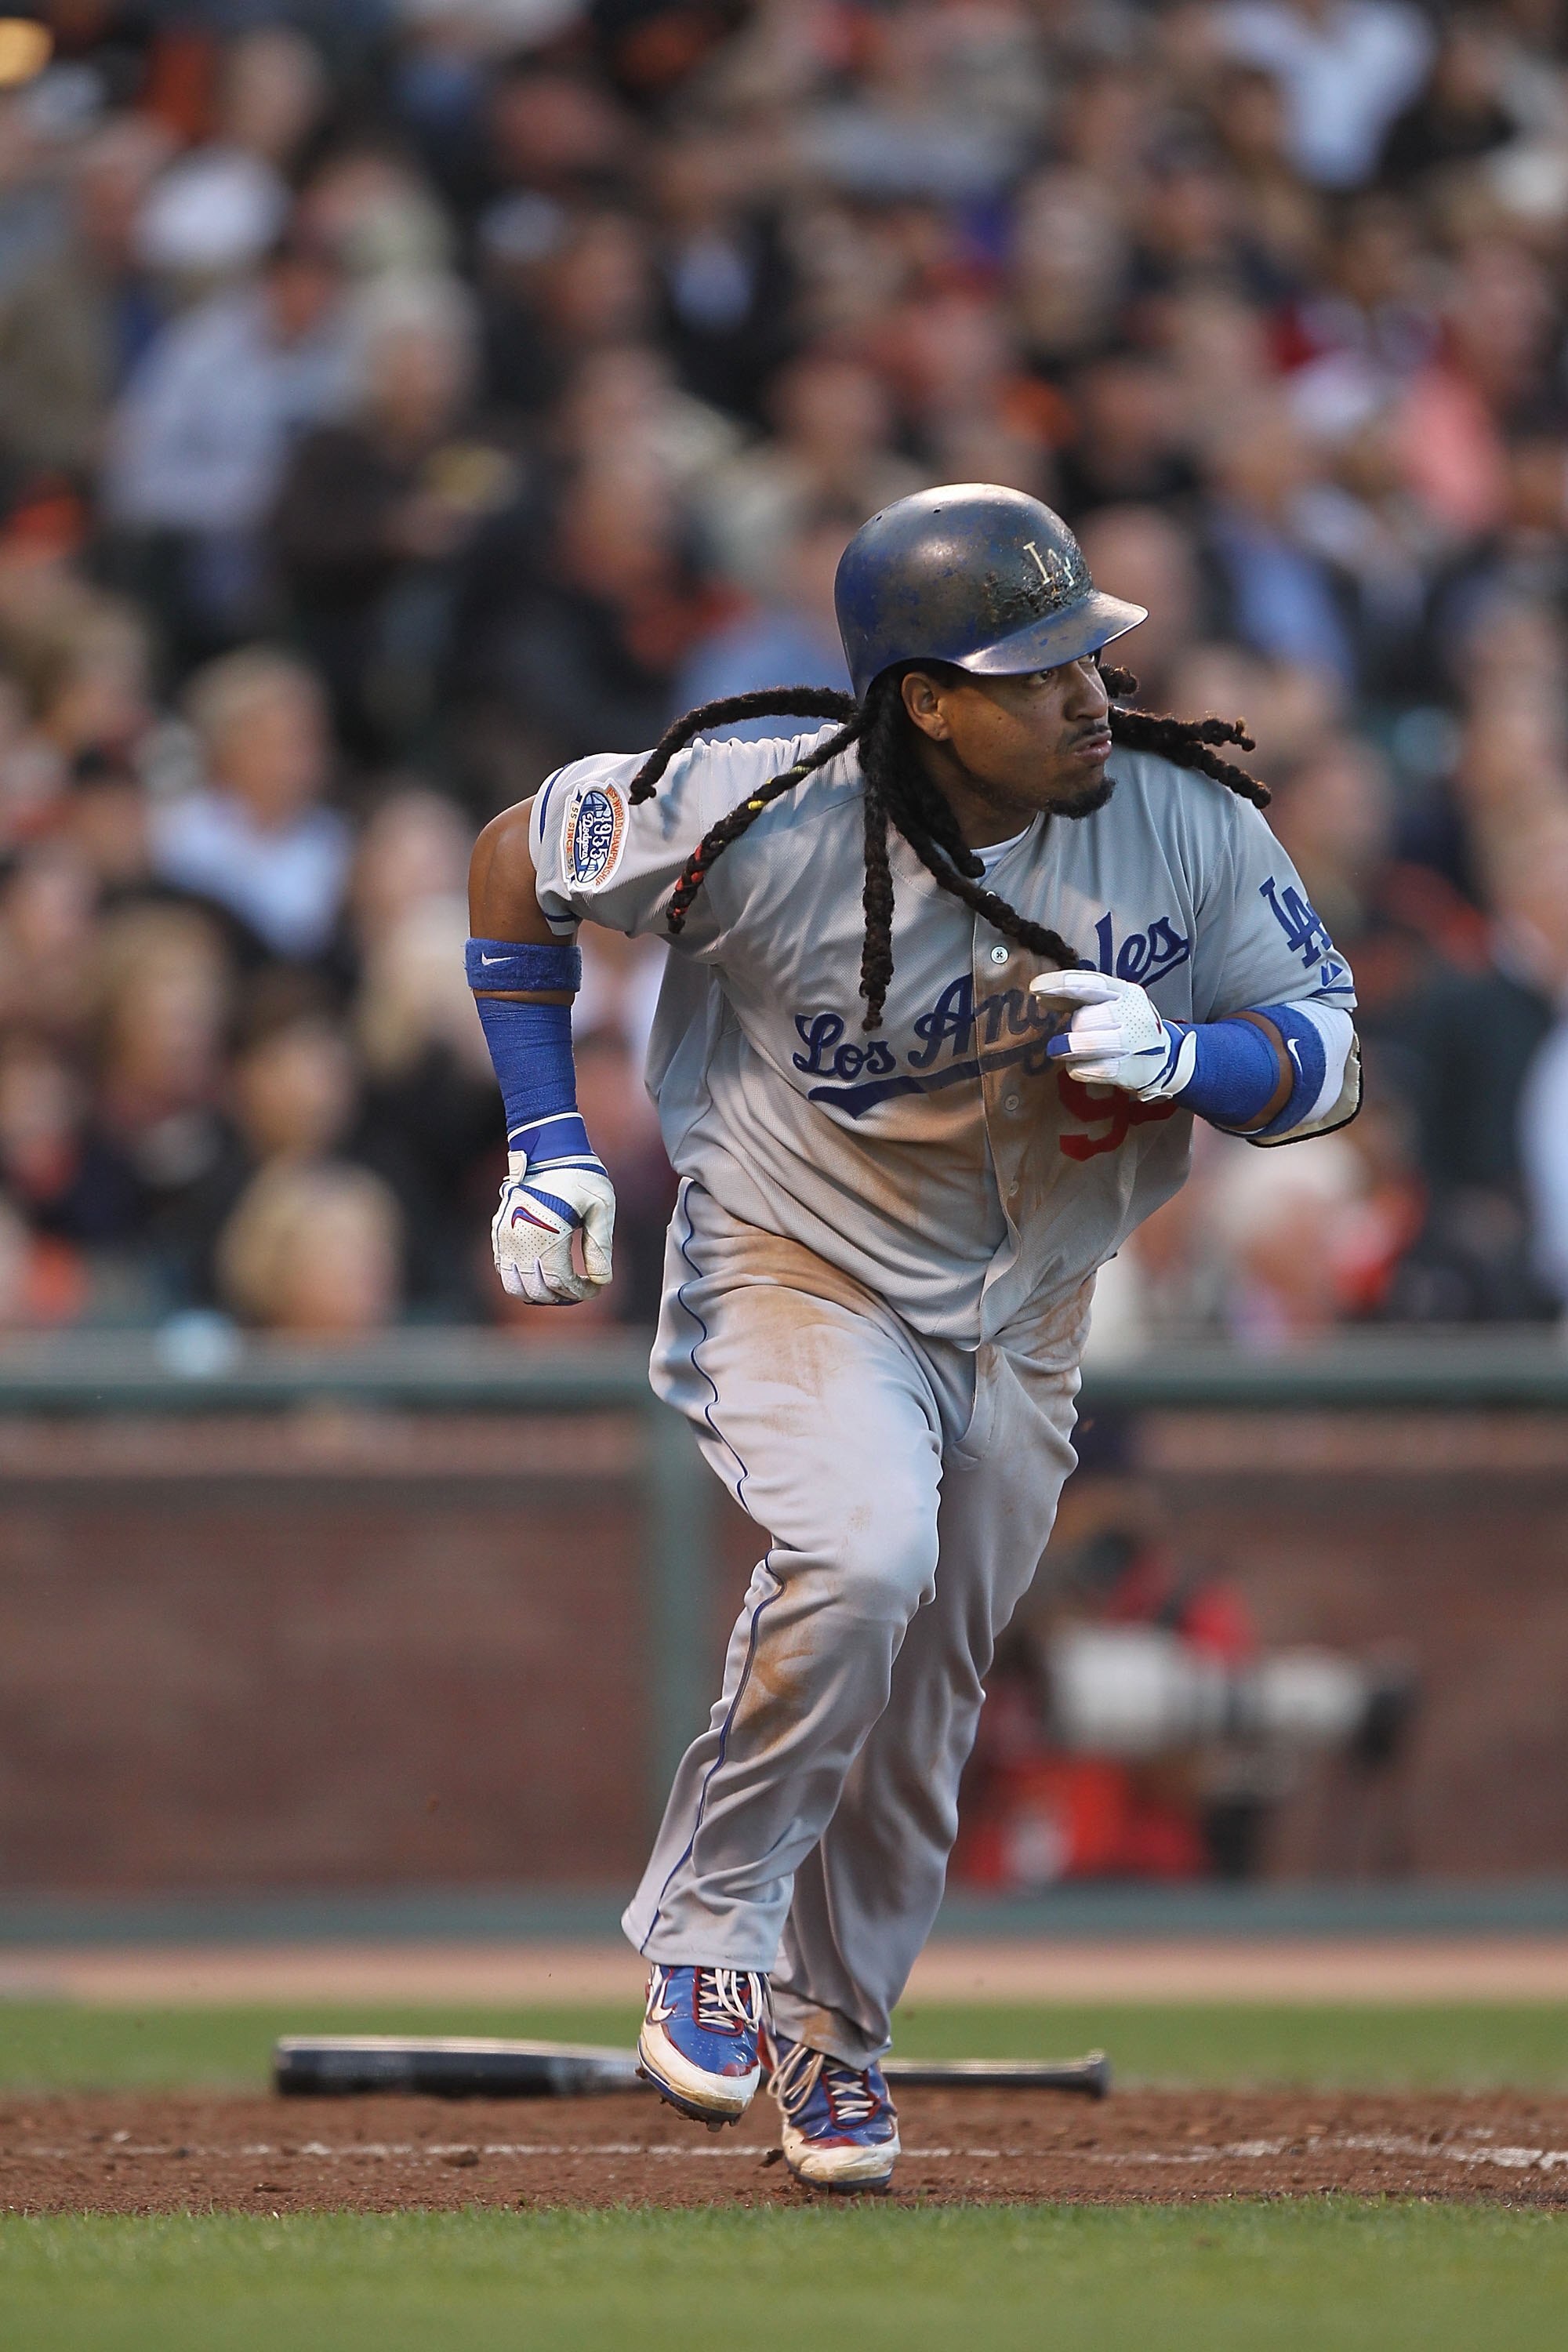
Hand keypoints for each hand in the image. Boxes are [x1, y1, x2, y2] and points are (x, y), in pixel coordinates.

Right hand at [492, 1151, 616, 1304]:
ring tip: (560, 1287)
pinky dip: (520, 1279)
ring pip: (514, 1286)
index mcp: (548, 1234)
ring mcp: (505, 1236)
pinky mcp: (498, 1231)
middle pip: (537, 1290)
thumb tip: (602, 1281)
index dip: (580, 1292)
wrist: (548, 1149)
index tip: (595, 1288)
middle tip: (580, 1289)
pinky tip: (541, 1273)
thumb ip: (601, 1247)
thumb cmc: (580, 1176)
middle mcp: (520, 1239)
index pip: (561, 1282)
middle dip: (561, 1296)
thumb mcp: (601, 1208)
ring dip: (537, 1293)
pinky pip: (503, 1269)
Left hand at [1030, 970, 1194, 1099]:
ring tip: (1063, 1052)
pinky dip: (1080, 1070)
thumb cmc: (1124, 1027)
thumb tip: (1040, 996)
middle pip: (1085, 1018)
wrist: (1165, 1058)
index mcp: (1124, 991)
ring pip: (1088, 1043)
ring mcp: (1136, 1042)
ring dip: (1069, 1049)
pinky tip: (1078, 1068)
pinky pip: (1095, 1070)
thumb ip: (1074, 999)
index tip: (1036, 988)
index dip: (1062, 984)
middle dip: (1071, 1028)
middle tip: (1067, 1037)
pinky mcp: (1134, 1070)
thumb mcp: (1105, 1005)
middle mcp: (1133, 1013)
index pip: (1091, 983)